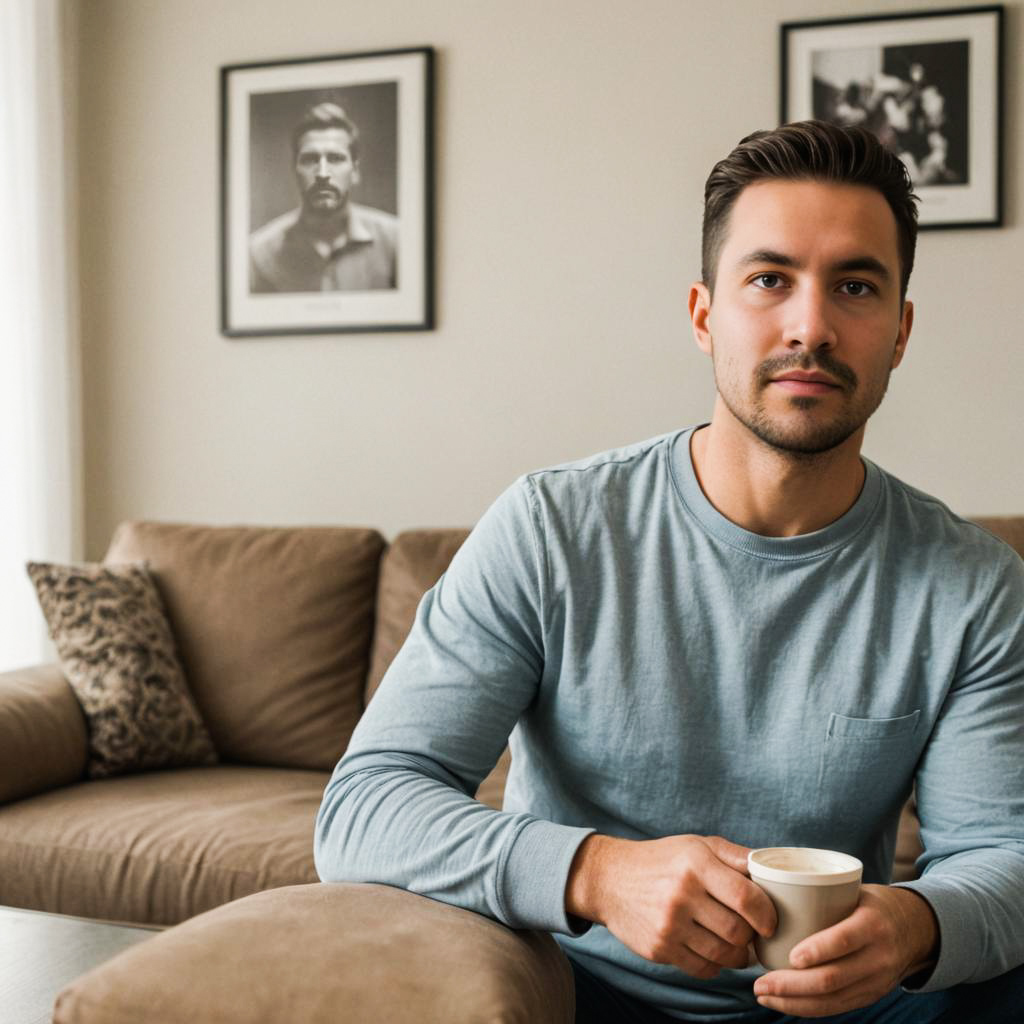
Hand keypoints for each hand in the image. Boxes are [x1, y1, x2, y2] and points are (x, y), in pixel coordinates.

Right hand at [566, 834, 776, 978]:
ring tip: (734, 943)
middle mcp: (681, 893)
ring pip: (723, 955)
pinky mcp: (659, 948)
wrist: (609, 879)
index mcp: (695, 863)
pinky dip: (715, 965)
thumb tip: (773, 869)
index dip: (767, 915)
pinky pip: (703, 969)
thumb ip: (735, 855)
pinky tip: (712, 950)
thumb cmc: (661, 860)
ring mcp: (668, 924)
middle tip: (750, 931)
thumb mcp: (696, 845)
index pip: (747, 897)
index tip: (770, 921)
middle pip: (738, 931)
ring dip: (736, 954)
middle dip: (751, 936)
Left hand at [752, 884, 938, 1017]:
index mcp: (873, 923)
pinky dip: (807, 1008)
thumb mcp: (856, 890)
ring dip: (793, 1001)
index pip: (844, 940)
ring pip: (832, 1000)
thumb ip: (823, 894)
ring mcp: (876, 981)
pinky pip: (837, 1008)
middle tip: (758, 982)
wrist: (916, 928)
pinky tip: (782, 1002)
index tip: (789, 955)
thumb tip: (769, 889)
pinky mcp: (870, 996)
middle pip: (833, 978)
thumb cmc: (871, 902)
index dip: (817, 950)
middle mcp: (878, 957)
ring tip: (762, 994)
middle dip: (791, 985)